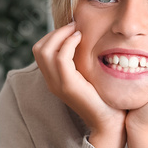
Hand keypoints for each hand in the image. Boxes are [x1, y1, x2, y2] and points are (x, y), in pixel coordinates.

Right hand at [33, 22, 126, 147]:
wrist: (109, 121)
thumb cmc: (104, 98)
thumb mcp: (88, 75)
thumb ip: (82, 61)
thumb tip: (85, 38)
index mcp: (54, 79)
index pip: (40, 51)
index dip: (53, 35)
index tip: (72, 28)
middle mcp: (51, 81)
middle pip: (39, 48)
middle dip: (55, 32)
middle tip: (73, 26)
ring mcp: (57, 84)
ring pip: (45, 50)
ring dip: (60, 34)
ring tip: (76, 30)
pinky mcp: (68, 85)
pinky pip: (60, 58)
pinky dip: (68, 43)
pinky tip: (80, 38)